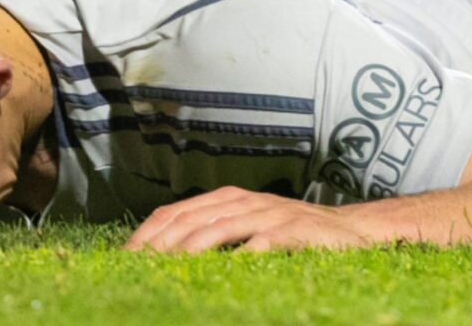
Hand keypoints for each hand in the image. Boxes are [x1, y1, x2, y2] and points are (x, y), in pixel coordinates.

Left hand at [124, 186, 373, 254]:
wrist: (347, 230)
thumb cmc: (291, 233)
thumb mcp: (248, 224)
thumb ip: (213, 231)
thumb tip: (166, 253)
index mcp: (227, 198)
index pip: (175, 212)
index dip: (147, 234)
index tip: (124, 259)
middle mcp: (244, 201)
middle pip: (190, 220)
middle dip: (159, 245)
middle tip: (136, 269)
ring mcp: (268, 214)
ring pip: (219, 228)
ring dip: (190, 250)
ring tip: (168, 270)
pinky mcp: (292, 231)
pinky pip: (260, 244)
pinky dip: (239, 257)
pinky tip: (222, 273)